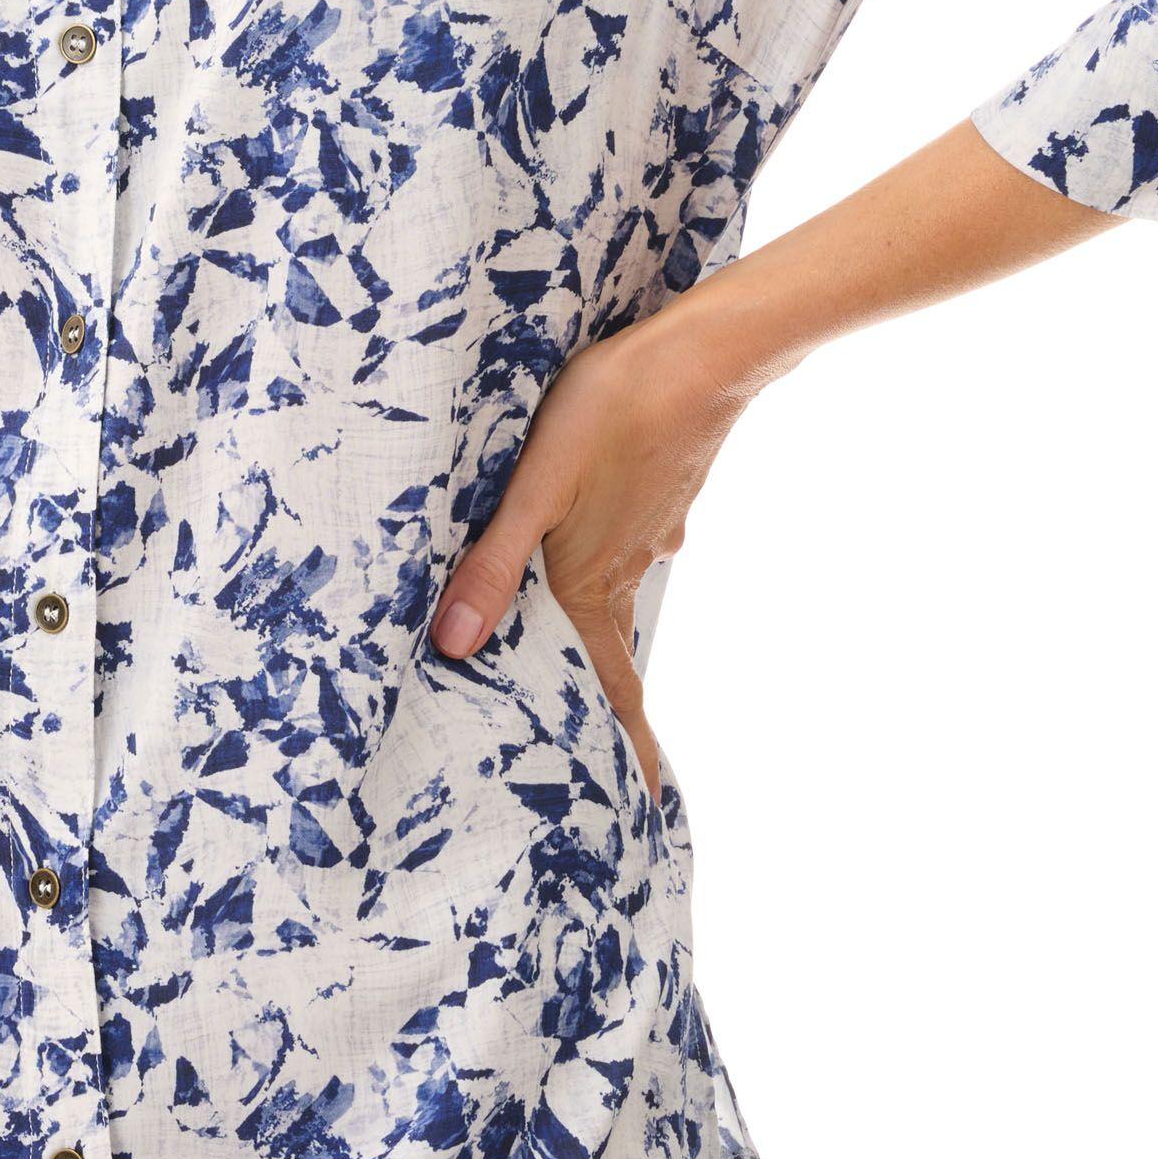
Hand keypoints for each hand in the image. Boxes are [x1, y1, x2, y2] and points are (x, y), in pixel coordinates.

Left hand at [427, 288, 775, 803]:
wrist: (703, 353)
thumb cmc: (610, 413)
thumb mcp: (534, 488)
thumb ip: (493, 565)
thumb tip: (454, 647)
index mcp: (595, 582)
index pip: (613, 689)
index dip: (625, 747)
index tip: (643, 805)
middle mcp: (630, 567)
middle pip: (615, 652)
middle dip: (609, 704)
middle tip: (613, 753)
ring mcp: (652, 529)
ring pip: (620, 595)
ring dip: (606, 634)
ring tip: (589, 658)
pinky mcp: (660, 491)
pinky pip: (633, 546)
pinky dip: (614, 565)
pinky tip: (607, 543)